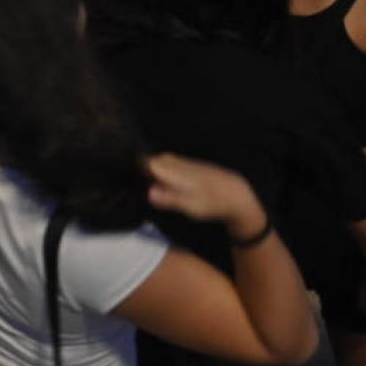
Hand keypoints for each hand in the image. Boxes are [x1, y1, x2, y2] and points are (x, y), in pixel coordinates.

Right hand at [146, 152, 265, 241]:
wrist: (236, 194)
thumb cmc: (212, 202)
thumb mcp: (190, 205)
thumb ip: (168, 198)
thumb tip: (148, 193)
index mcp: (174, 170)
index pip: (145, 162)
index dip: (134, 169)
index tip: (128, 180)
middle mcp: (176, 162)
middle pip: (151, 160)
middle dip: (141, 169)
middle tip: (135, 185)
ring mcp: (184, 163)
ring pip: (161, 162)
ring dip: (153, 170)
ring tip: (147, 185)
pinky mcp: (190, 166)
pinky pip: (170, 165)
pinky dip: (163, 171)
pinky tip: (165, 183)